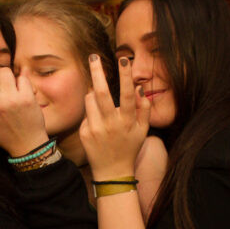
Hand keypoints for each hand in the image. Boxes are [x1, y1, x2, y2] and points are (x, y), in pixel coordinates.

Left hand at [79, 55, 149, 180]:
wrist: (112, 172)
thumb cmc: (129, 148)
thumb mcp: (143, 131)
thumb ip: (144, 110)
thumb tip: (140, 89)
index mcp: (127, 122)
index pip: (127, 94)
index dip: (126, 76)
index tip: (124, 59)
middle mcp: (110, 124)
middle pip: (102, 93)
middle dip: (97, 72)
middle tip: (93, 56)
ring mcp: (95, 128)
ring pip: (90, 99)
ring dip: (93, 94)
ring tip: (100, 100)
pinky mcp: (84, 132)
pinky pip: (86, 112)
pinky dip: (91, 111)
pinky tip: (97, 122)